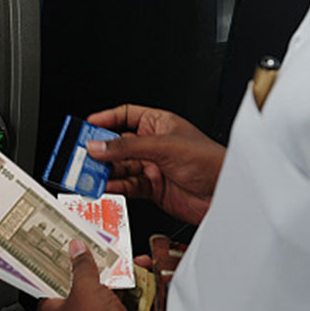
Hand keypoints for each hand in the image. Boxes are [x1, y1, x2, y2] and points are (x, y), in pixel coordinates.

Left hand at [35, 240, 137, 310]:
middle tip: (110, 245)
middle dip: (102, 265)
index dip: (61, 256)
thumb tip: (77, 249)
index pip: (52, 276)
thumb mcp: (85, 292)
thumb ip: (82, 268)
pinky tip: (151, 282)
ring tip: (139, 261)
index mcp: (52, 309)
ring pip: (111, 296)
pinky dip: (141, 297)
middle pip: (85, 283)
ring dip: (126, 279)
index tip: (70, 238)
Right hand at [86, 104, 224, 224]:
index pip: (124, 115)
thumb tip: (99, 146)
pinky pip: (127, 184)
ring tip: (90, 174)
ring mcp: (151, 166)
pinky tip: (106, 186)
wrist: (227, 195)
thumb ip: (127, 147)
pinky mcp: (152, 187)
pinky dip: (115, 186)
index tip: (86, 125)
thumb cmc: (211, 161)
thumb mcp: (164, 147)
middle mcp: (152, 144)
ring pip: (119, 166)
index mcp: (158, 123)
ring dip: (104, 171)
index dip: (105, 119)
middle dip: (100, 150)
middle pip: (117, 143)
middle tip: (82, 155)